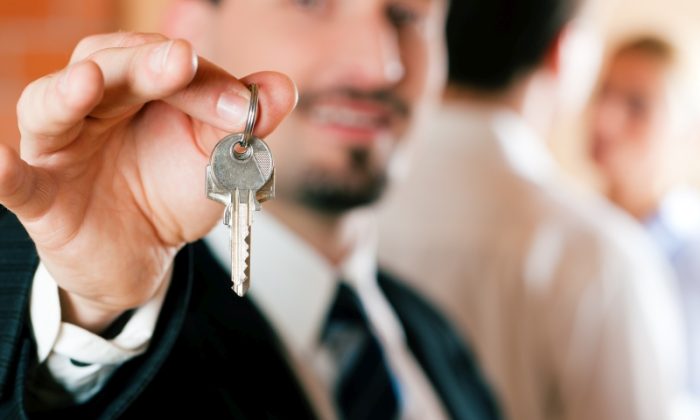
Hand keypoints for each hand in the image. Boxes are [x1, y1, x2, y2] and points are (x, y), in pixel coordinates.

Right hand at [0, 33, 296, 332]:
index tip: (246, 108)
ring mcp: (62, 148)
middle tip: (181, 61)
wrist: (142, 254)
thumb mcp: (214, 159)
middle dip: (146, 65)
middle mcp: (95, 104)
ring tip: (88, 82)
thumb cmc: (172, 190)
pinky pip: (16, 183)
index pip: (169, 66)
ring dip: (66, 93)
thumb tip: (283, 87)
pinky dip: (1, 172)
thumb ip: (242, 125)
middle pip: (110, 66)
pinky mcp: (43, 197)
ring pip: (51, 108)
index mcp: (140, 87)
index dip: (206, 82)